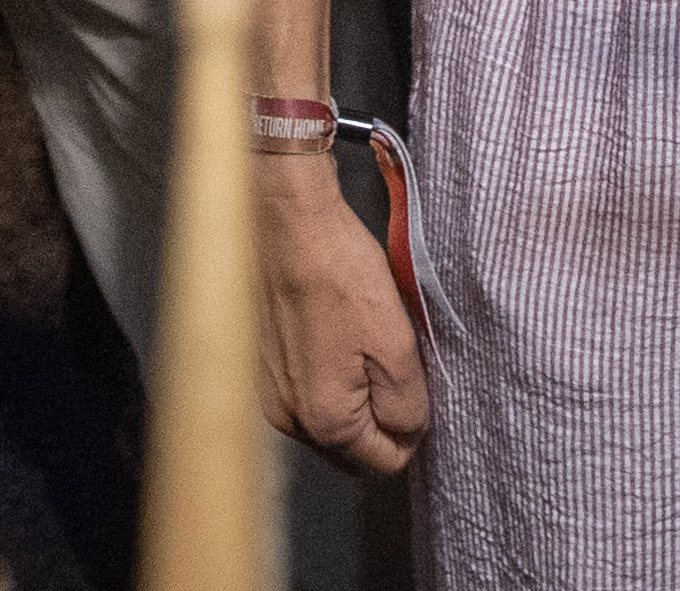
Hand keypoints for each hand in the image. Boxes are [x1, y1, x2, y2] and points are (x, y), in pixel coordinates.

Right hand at [259, 163, 427, 476]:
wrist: (287, 218)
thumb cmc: (339, 272)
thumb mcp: (396, 344)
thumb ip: (406, 405)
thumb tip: (407, 435)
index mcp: (324, 421)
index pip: (386, 461)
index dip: (412, 426)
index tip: (415, 379)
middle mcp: (287, 418)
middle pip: (356, 444)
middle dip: (381, 412)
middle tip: (393, 357)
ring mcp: (270, 392)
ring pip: (333, 415)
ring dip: (356, 391)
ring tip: (364, 337)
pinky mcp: (263, 364)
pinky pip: (310, 388)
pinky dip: (330, 371)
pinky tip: (338, 329)